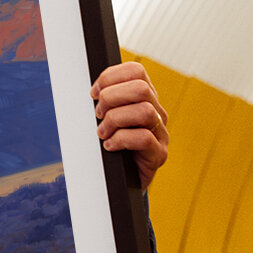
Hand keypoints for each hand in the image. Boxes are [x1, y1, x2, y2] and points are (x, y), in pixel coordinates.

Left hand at [91, 61, 168, 188]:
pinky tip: (109, 146)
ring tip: (102, 132)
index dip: (111, 77)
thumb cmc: (112, 145)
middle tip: (98, 114)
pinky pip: (144, 138)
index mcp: (144, 98)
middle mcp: (157, 112)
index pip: (136, 71)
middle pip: (140, 88)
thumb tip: (92, 91)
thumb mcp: (106, 118)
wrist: (121, 180)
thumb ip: (105, 101)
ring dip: (115, 120)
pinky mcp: (159, 154)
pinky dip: (120, 140)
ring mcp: (161, 133)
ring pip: (144, 111)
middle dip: (111, 98)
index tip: (94, 93)